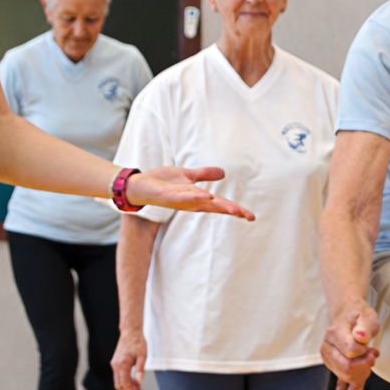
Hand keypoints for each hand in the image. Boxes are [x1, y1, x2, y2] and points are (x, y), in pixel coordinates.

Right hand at [112, 329, 147, 389]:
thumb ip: (140, 370)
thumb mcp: (142, 356)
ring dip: (128, 389)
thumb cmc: (137, 342)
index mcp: (122, 364)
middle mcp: (115, 365)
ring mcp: (114, 365)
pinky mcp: (116, 364)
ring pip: (118, 383)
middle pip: (119, 386)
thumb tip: (139, 383)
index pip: (125, 384)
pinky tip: (135, 385)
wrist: (130, 332)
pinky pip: (119, 377)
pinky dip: (126, 383)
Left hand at [127, 165, 253, 219]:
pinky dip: (195, 197)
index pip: (219, 205)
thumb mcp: (187, 176)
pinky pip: (182, 197)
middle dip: (231, 211)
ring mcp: (179, 200)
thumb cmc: (161, 182)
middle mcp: (190, 202)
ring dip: (217, 206)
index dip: (235, 209)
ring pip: (201, 203)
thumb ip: (204, 175)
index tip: (250, 216)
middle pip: (215, 207)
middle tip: (248, 216)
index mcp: (196, 198)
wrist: (139, 185)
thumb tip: (222, 173)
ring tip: (233, 209)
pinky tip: (206, 197)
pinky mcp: (168, 195)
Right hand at [320, 302, 380, 389]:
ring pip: (346, 376)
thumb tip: (361, 337)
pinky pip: (339, 382)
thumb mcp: (367, 316)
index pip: (351, 352)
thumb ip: (365, 327)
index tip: (373, 349)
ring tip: (368, 361)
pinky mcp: (333, 365)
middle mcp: (327, 346)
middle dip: (365, 366)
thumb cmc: (359, 316)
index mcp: (334, 332)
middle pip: (347, 367)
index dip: (365, 354)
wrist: (348, 315)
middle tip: (373, 356)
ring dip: (362, 373)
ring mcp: (329, 357)